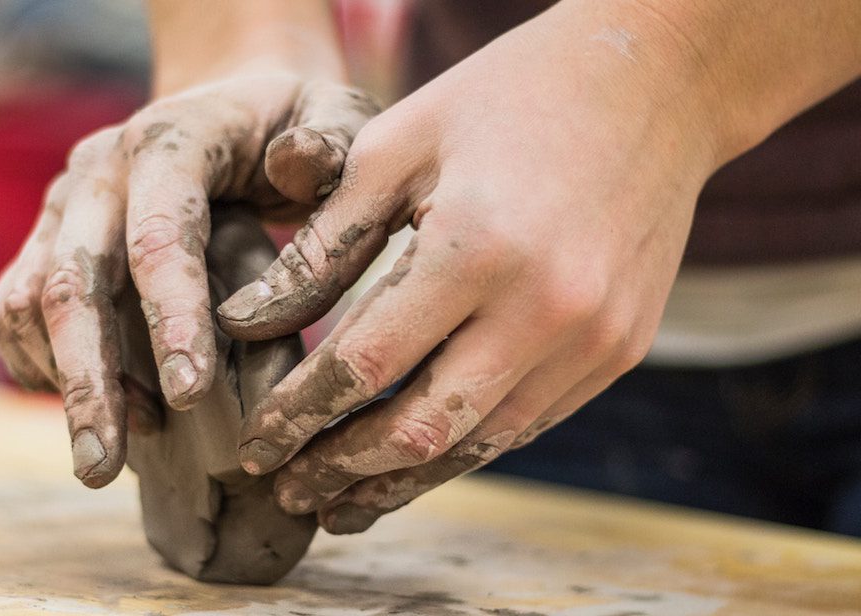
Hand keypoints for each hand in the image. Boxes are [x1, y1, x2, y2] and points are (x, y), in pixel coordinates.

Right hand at [0, 70, 378, 487]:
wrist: (229, 104)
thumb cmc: (294, 123)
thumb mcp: (336, 113)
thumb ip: (330, 140)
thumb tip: (294, 167)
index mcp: (170, 141)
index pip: (159, 236)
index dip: (170, 319)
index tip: (191, 399)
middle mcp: (97, 173)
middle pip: (70, 282)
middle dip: (88, 382)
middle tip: (101, 469)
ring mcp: (61, 207)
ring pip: (27, 304)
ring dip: (65, 383)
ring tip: (117, 449)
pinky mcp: (43, 240)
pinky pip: (12, 312)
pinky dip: (41, 369)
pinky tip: (101, 406)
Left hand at [218, 5, 720, 531]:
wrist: (655, 82)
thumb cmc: (506, 100)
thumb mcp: (396, 147)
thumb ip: (321, 245)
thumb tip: (245, 325)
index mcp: (477, 247)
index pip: (363, 364)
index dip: (298, 415)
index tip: (253, 444)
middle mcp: (546, 309)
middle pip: (420, 428)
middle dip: (342, 470)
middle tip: (288, 491)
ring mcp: (594, 340)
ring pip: (478, 444)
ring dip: (402, 481)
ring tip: (341, 504)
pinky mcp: (620, 352)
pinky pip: (527, 423)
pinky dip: (463, 447)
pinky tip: (417, 460)